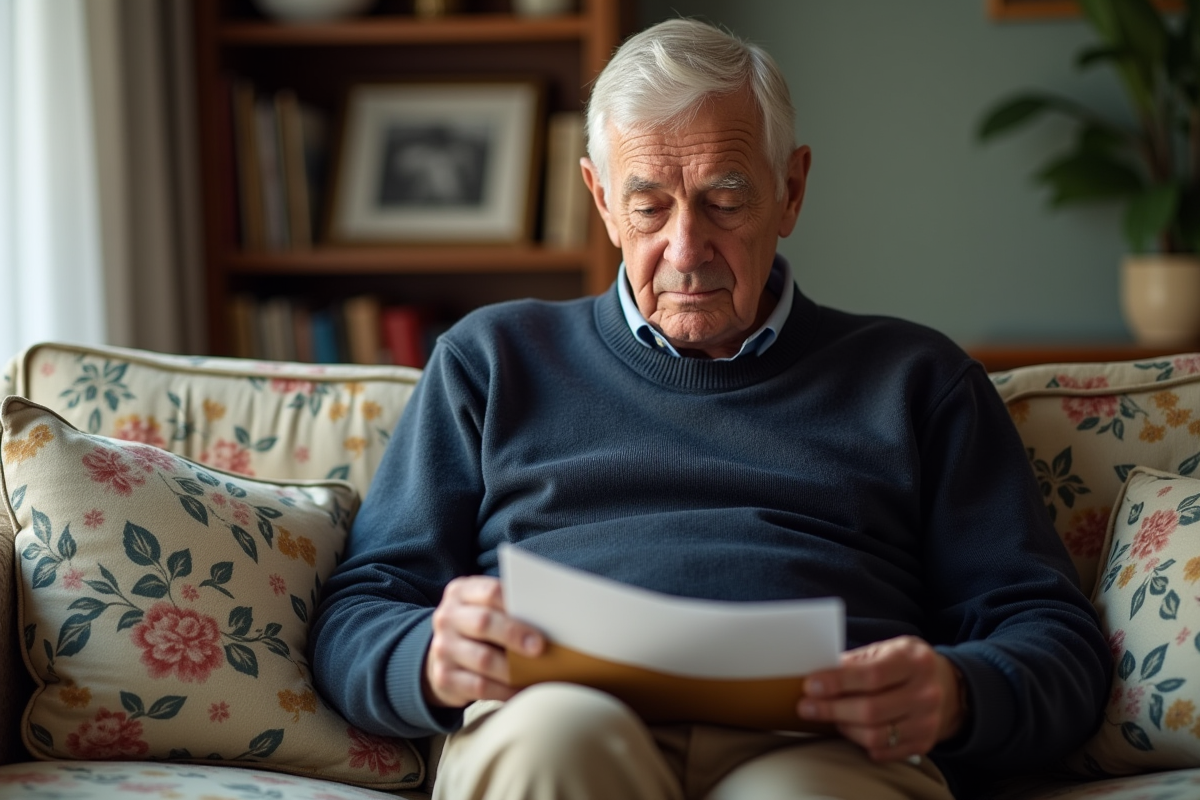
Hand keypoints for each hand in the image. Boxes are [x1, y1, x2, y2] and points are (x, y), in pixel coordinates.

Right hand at [423, 576, 543, 708]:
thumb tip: (552, 619)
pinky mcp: (444, 677)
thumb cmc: (478, 628)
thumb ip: (510, 608)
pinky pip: (480, 687)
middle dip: (515, 635)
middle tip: (539, 647)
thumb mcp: (486, 609)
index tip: (541, 617)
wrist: (443, 654)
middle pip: (484, 623)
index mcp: (461, 592)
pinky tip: (523, 691)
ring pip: (483, 659)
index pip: (490, 592)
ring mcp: (442, 648)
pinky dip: (506, 691)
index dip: (515, 604)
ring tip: (539, 673)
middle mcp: (447, 617)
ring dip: (514, 669)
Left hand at [797, 635, 965, 760]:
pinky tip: (849, 729)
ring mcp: (927, 722)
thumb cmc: (906, 664)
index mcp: (915, 661)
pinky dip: (860, 742)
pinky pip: (883, 751)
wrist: (947, 687)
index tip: (811, 685)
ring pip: (875, 735)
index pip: (872, 675)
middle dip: (832, 709)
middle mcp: (926, 693)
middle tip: (806, 707)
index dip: (838, 682)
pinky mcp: (924, 743)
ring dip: (843, 727)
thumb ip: (857, 661)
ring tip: (828, 716)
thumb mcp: (887, 649)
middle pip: (871, 710)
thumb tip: (819, 674)